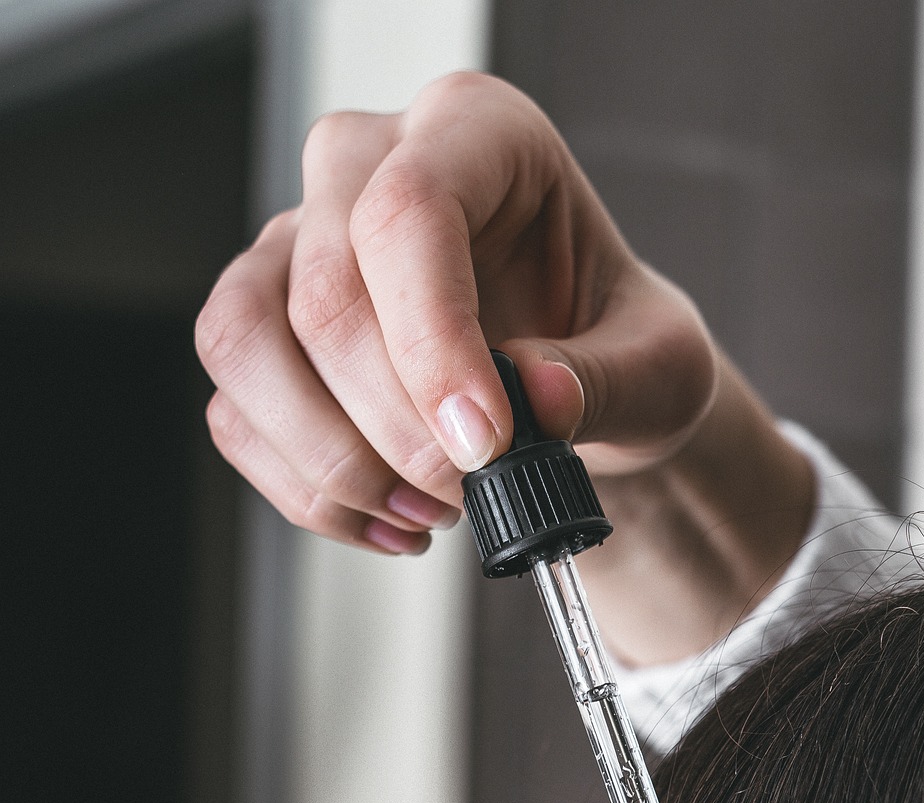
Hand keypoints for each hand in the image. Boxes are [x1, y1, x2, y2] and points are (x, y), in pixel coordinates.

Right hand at [194, 72, 716, 556]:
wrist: (582, 388)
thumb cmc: (614, 347)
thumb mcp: (660, 365)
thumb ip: (610, 380)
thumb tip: (538, 399)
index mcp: (475, 133)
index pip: (410, 211)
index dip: (434, 342)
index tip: (486, 443)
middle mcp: (366, 168)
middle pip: (322, 291)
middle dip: (394, 427)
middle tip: (469, 493)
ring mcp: (298, 244)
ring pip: (244, 344)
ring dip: (332, 460)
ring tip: (428, 514)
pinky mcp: (264, 328)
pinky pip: (237, 413)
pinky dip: (307, 491)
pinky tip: (388, 521)